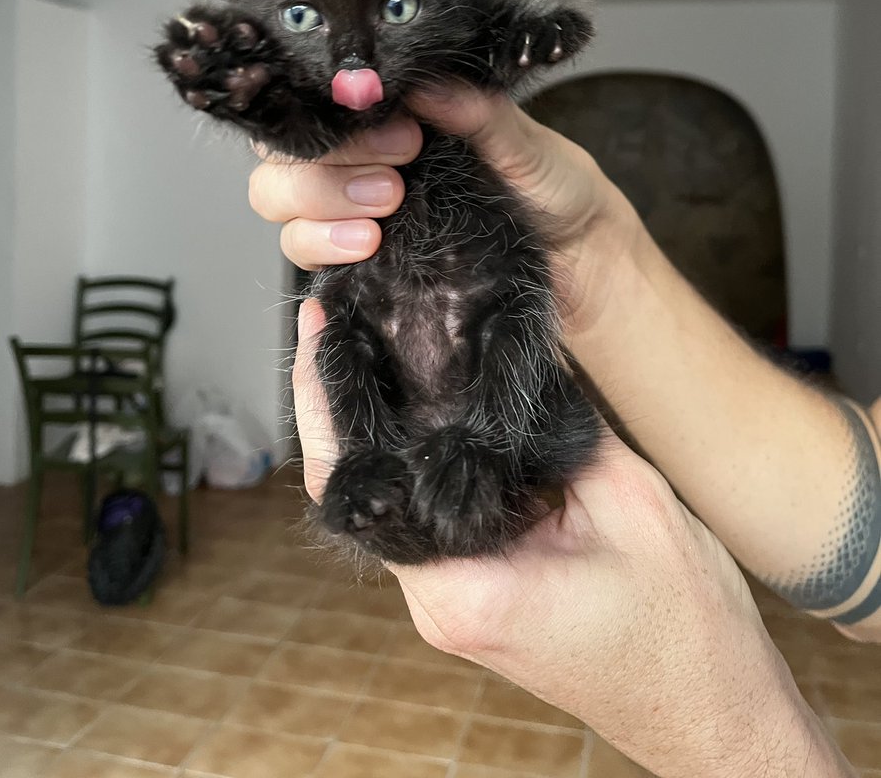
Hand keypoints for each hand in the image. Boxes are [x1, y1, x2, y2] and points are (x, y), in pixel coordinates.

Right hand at [248, 84, 637, 336]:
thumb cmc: (557, 193)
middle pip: (285, 150)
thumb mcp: (529, 145)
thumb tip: (429, 83)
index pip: (323, 99)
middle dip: (325, 166)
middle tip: (393, 182)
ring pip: (279, 198)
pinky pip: (305, 254)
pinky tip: (365, 249)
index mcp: (396, 115)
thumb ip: (480, 112)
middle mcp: (364, 159)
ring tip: (379, 225)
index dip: (337, 113)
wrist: (582, 266)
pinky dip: (321, 248)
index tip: (399, 132)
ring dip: (317, 208)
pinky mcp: (359, 264)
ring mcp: (354, 210)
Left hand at [293, 300, 851, 777]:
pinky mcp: (476, 596)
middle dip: (346, 400)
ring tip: (378, 343)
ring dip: (383, 427)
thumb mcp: (630, 501)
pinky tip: (434, 405)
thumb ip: (558, 423)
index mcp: (461, 588)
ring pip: (394, 497)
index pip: (360, 478)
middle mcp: (438, 602)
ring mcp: (452, 605)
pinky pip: (430, 515)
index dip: (330, 398)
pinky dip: (423, 458)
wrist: (714, 715)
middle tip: (337, 318)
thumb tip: (513, 348)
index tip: (318, 328)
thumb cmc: (685, 632)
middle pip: (363, 486)